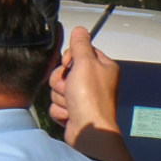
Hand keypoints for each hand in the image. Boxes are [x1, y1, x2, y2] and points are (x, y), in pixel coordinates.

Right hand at [50, 21, 122, 143]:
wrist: (90, 131)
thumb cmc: (90, 98)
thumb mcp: (85, 63)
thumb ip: (81, 45)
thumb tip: (80, 30)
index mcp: (103, 68)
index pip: (80, 53)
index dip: (70, 58)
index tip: (70, 65)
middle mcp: (95, 82)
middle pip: (65, 71)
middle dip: (62, 81)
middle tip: (71, 88)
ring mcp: (84, 98)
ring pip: (59, 89)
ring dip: (61, 97)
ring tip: (72, 104)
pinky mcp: (74, 112)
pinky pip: (57, 105)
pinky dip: (61, 110)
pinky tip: (71, 115)